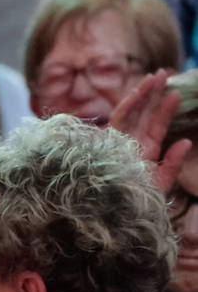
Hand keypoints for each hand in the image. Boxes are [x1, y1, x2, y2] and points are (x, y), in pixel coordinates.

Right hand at [108, 70, 191, 193]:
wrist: (109, 218)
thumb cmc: (134, 205)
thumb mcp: (159, 186)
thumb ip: (172, 164)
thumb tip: (186, 142)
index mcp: (143, 154)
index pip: (156, 126)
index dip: (165, 110)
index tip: (176, 93)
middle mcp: (129, 146)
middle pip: (142, 115)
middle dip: (153, 94)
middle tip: (165, 72)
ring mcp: (116, 144)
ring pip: (129, 113)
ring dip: (141, 94)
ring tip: (154, 76)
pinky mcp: (105, 145)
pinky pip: (117, 121)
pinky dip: (128, 106)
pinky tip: (138, 93)